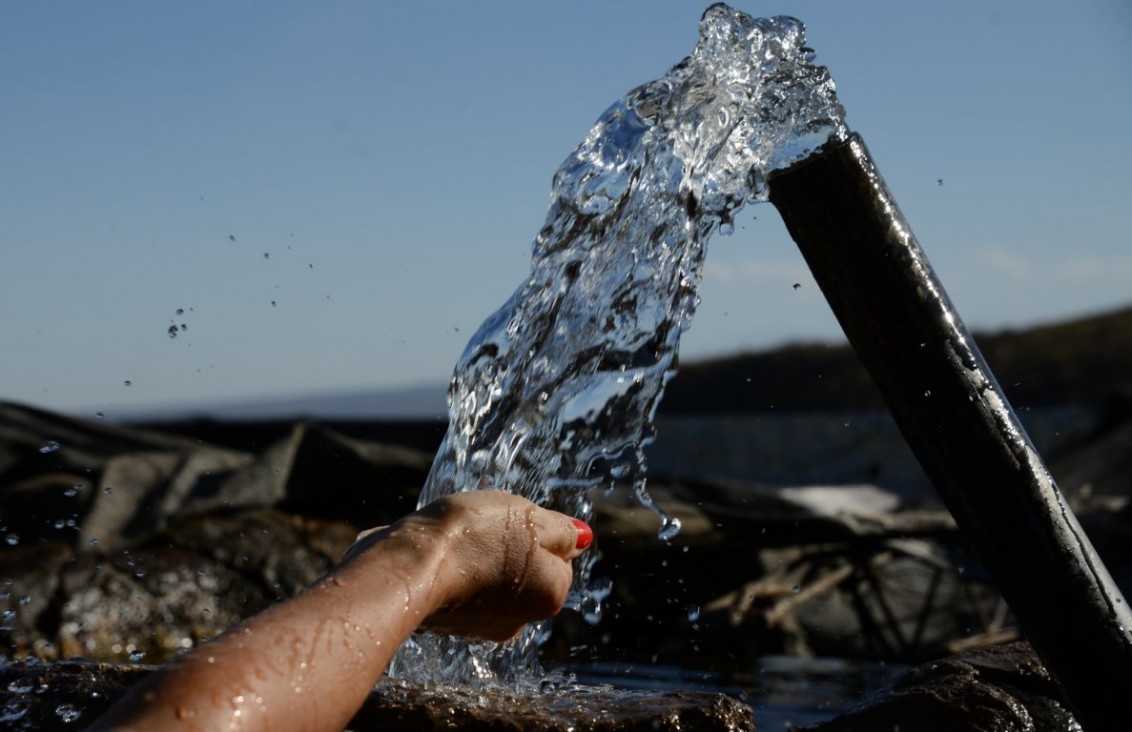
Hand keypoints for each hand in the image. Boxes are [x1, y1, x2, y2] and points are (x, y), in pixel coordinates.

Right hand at [345, 491, 589, 641]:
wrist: (408, 565)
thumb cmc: (473, 536)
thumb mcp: (529, 517)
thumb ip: (561, 530)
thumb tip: (582, 538)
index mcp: (550, 595)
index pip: (558, 555)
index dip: (536, 529)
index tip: (511, 520)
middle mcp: (521, 620)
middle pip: (525, 568)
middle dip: (507, 544)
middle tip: (484, 524)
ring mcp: (482, 626)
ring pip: (490, 575)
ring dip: (477, 554)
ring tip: (456, 537)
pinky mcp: (448, 623)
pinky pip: (460, 586)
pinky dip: (452, 569)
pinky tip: (438, 553)